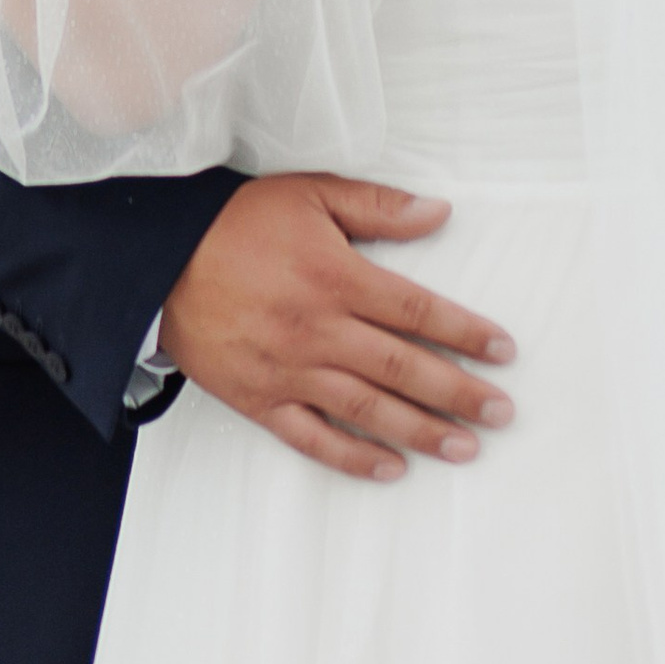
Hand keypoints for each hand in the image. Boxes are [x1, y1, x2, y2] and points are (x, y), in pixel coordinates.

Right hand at [157, 174, 516, 482]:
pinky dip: (354, 458)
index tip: (503, 351)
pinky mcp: (262, 400)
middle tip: (502, 413)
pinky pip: (314, 438)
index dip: (465, 332)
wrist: (161, 260)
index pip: (417, 311)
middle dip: (459, 393)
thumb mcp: (310, 195)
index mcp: (336, 277)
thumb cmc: (238, 222)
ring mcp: (290, 371)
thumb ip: (377, 206)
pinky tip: (391, 469)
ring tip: (465, 447)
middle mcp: (319, 330)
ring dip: (421, 431)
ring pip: (368, 409)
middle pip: (403, 367)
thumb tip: (438, 212)